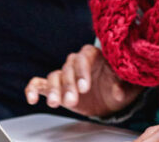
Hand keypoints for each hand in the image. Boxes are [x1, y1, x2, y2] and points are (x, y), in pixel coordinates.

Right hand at [25, 44, 143, 116]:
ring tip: (55, 103)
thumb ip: (121, 85)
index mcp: (94, 56)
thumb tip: (117, 92)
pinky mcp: (56, 87)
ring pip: (54, 76)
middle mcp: (77, 63)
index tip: (84, 87)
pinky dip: (33, 89)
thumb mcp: (126, 85)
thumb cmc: (118, 86)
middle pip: (68, 68)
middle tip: (72, 100)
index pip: (85, 57)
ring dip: (54, 90)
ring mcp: (65, 74)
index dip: (82, 71)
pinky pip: (39, 83)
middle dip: (69, 85)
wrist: (110, 99)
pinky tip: (32, 99)